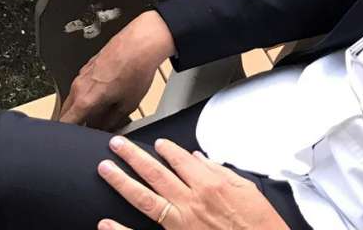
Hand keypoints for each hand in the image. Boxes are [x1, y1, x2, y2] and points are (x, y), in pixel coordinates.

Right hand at [59, 10, 175, 129]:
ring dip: (83, 107)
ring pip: (75, 98)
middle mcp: (78, 87)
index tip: (74, 140)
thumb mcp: (128, 104)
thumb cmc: (136, 70)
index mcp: (84, 100)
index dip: (68, 136)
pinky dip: (88, 93)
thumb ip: (112, 121)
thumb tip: (106, 129)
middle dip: (75, 122)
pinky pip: (82, 85)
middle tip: (89, 128)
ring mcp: (82, 74)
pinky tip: (106, 93)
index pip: (65, 124)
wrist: (140, 43)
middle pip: (67, 112)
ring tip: (102, 110)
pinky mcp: (88, 66)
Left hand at [97, 136, 289, 229]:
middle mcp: (191, 200)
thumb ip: (219, 171)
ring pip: (144, 198)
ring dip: (122, 181)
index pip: (181, 160)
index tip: (156, 142)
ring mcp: (180, 222)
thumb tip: (198, 159)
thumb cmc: (257, 220)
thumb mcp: (246, 187)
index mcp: (210, 184)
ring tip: (105, 168)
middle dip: (133, 156)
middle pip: (155, 173)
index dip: (167, 149)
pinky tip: (104, 222)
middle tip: (116, 145)